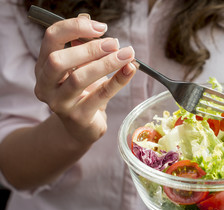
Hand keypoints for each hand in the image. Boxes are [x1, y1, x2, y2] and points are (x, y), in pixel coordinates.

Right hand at [34, 14, 135, 144]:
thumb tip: (89, 19)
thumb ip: (81, 45)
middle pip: (59, 60)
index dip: (75, 28)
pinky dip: (118, 80)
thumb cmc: (82, 93)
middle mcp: (45, 85)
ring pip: (79, 79)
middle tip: (115, 43)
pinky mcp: (78, 117)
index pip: (51, 38)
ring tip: (127, 54)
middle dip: (90, 48)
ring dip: (106, 63)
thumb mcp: (80, 67)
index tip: (101, 27)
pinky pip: (100, 95)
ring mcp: (60, 103)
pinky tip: (130, 69)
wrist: (81, 128)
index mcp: (43, 67)